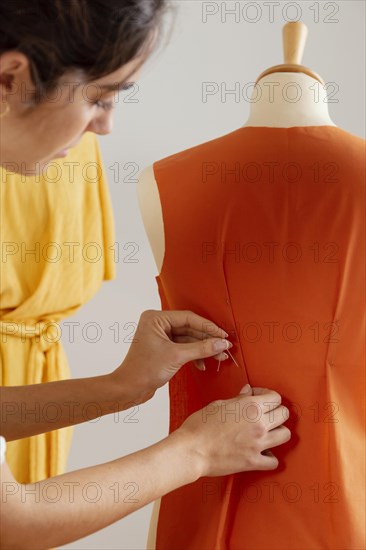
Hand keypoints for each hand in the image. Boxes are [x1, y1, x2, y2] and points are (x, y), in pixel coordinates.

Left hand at [111, 309, 231, 403]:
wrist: (129, 389)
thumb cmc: (144, 370)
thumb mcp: (177, 356)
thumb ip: (201, 348)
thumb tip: (222, 343)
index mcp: (156, 318)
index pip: (188, 318)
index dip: (208, 327)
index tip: (223, 335)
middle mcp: (157, 324)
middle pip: (189, 328)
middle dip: (207, 339)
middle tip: (224, 346)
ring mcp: (160, 337)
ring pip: (188, 339)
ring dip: (203, 349)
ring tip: (219, 357)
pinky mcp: (163, 349)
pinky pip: (183, 348)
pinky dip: (194, 355)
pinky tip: (203, 365)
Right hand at [177, 385, 290, 476]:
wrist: (192, 450)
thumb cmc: (199, 425)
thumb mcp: (218, 404)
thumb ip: (238, 398)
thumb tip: (248, 391)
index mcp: (250, 406)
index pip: (275, 397)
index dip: (267, 395)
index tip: (259, 397)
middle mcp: (258, 424)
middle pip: (284, 414)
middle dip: (276, 411)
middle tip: (265, 414)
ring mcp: (258, 444)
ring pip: (285, 435)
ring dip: (278, 432)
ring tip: (267, 432)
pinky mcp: (253, 461)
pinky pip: (274, 461)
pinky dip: (270, 457)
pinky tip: (262, 452)